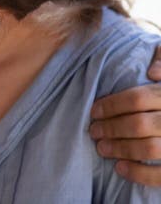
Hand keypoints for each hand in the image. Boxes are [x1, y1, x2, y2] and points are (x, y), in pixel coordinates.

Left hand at [89, 45, 160, 185]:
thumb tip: (151, 71)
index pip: (138, 99)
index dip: (111, 105)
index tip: (94, 111)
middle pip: (138, 124)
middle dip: (111, 128)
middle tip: (93, 131)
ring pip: (150, 148)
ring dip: (120, 149)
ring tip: (101, 148)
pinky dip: (141, 174)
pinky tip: (120, 168)